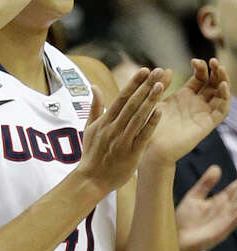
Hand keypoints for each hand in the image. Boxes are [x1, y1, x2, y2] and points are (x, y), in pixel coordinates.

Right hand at [78, 67, 167, 195]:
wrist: (91, 180)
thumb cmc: (91, 154)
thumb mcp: (88, 128)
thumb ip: (94, 107)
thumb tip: (95, 86)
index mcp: (105, 121)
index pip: (121, 97)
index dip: (133, 83)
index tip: (144, 70)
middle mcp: (114, 127)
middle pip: (132, 103)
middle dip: (145, 86)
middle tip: (158, 71)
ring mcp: (122, 140)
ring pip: (138, 116)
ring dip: (150, 100)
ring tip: (162, 85)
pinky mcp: (131, 153)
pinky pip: (143, 135)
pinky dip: (152, 123)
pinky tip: (161, 111)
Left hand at [144, 59, 229, 168]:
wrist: (149, 146)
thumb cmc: (149, 124)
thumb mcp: (154, 99)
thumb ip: (161, 84)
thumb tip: (168, 69)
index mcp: (185, 96)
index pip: (201, 77)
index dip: (201, 67)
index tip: (194, 60)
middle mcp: (196, 103)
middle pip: (214, 84)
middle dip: (216, 71)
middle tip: (214, 61)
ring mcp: (203, 113)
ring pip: (220, 95)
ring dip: (223, 80)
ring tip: (220, 68)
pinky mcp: (206, 124)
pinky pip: (221, 111)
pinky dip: (225, 98)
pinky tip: (222, 86)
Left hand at [176, 164, 236, 250]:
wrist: (176, 239)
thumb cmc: (185, 220)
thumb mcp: (195, 196)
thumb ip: (206, 184)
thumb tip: (217, 167)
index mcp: (218, 202)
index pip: (233, 190)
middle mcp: (224, 211)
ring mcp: (224, 221)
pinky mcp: (221, 230)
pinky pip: (234, 220)